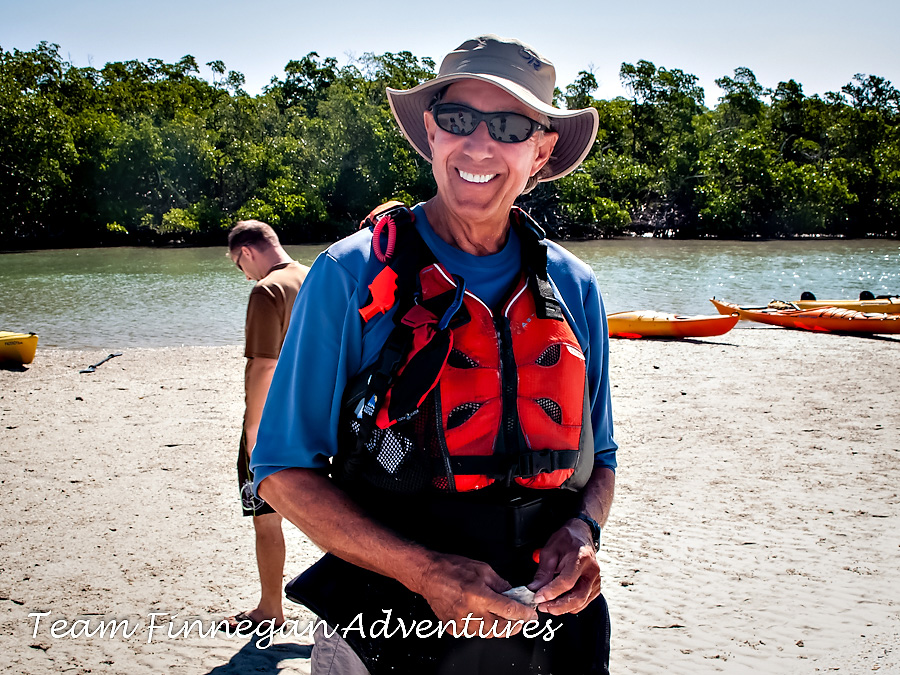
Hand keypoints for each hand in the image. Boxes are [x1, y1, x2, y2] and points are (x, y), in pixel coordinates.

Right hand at [414, 552, 538, 637]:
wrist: (428, 575)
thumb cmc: (452, 568)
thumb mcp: (483, 569)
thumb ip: (501, 584)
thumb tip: (514, 594)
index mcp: (479, 595)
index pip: (509, 610)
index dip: (524, 614)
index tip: (531, 614)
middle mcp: (471, 612)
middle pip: (501, 627)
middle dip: (515, 625)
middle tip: (521, 619)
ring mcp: (461, 622)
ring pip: (488, 633)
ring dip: (499, 627)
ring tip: (503, 618)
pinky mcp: (454, 627)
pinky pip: (473, 633)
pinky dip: (482, 628)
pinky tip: (483, 618)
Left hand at [528, 519, 601, 614]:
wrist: (581, 535)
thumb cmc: (566, 540)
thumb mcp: (550, 550)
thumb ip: (543, 571)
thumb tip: (534, 589)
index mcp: (581, 558)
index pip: (567, 581)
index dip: (551, 592)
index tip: (538, 597)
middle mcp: (592, 571)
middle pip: (578, 597)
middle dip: (558, 606)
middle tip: (542, 606)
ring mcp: (596, 580)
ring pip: (581, 602)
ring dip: (563, 608)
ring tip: (547, 605)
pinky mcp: (595, 587)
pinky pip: (584, 602)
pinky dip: (570, 606)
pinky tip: (559, 602)